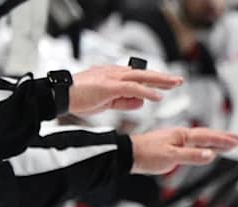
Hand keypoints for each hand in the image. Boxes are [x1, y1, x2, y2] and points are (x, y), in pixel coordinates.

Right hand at [68, 64, 182, 114]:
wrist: (59, 96)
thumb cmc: (79, 98)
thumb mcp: (107, 102)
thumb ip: (125, 101)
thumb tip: (143, 102)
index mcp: (112, 77)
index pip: (138, 76)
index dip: (154, 80)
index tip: (168, 84)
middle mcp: (113, 74)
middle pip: (142, 73)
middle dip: (162, 77)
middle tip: (178, 80)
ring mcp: (111, 79)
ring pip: (140, 77)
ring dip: (159, 81)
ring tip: (174, 84)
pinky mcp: (108, 86)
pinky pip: (131, 88)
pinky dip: (146, 92)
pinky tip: (158, 97)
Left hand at [130, 127, 237, 174]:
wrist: (130, 154)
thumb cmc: (146, 154)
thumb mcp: (171, 156)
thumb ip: (192, 155)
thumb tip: (211, 154)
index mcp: (182, 136)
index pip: (208, 137)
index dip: (224, 139)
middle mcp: (181, 136)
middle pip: (208, 135)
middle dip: (225, 137)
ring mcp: (178, 141)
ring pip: (202, 139)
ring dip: (217, 141)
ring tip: (229, 143)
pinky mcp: (174, 146)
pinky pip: (195, 144)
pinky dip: (206, 145)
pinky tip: (208, 148)